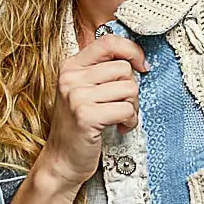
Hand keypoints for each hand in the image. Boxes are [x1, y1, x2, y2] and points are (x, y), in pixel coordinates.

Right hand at [44, 33, 147, 188]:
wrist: (61, 161)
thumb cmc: (77, 128)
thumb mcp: (83, 92)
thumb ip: (102, 73)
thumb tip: (135, 59)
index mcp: (70, 66)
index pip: (108, 42)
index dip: (132, 50)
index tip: (142, 66)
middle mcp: (71, 78)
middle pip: (124, 68)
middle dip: (132, 90)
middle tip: (123, 107)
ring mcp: (76, 96)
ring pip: (129, 88)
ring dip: (132, 107)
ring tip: (120, 119)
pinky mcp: (86, 116)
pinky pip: (126, 109)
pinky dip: (130, 121)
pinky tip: (120, 128)